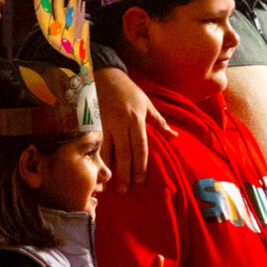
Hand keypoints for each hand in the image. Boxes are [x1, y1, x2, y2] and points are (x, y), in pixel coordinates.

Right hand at [95, 68, 172, 192]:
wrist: (105, 74)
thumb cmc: (129, 91)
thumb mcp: (146, 103)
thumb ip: (159, 122)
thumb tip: (174, 136)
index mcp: (135, 120)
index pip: (139, 147)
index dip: (140, 165)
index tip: (140, 182)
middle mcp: (120, 123)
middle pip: (123, 152)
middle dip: (124, 173)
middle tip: (124, 191)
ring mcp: (104, 123)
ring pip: (106, 150)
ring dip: (107, 169)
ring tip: (107, 187)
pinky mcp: (92, 123)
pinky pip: (94, 143)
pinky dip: (94, 157)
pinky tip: (94, 170)